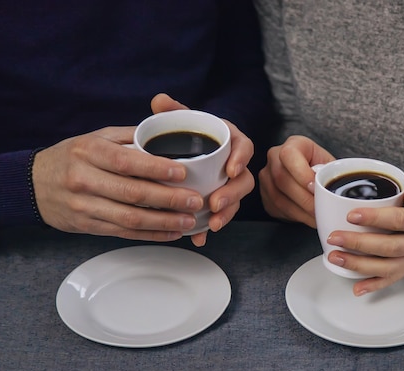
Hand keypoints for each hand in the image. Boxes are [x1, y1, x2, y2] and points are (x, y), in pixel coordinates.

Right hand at [33, 93, 253, 245]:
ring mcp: (84, 206)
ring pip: (130, 218)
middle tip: (194, 200)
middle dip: (168, 199)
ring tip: (188, 221)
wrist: (32, 185)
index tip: (182, 172)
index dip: (156, 169)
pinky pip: (124, 232)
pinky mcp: (87, 226)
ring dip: (164, 222)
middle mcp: (84, 179)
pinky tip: (171, 233)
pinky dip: (151, 234)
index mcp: (88, 152)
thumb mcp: (95, 138)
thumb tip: (166, 132)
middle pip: (132, 193)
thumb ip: (129, 137)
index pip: (126, 161)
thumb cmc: (71, 157)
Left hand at [150, 94, 254, 245]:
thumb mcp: (184, 120)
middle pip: (244, 180)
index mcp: (231, 141)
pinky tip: (201, 237)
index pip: (244, 147)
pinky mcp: (221, 200)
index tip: (231, 170)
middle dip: (232, 194)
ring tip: (213, 224)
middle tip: (216, 204)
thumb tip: (159, 100)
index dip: (241, 159)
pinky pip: (221, 215)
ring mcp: (229, 184)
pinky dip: (210, 228)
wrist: (189, 151)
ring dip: (226, 213)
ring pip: (236, 200)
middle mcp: (235, 164)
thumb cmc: (191, 134)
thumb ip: (174, 110)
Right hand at [258, 135, 334, 226]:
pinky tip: (308, 218)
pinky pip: (276, 208)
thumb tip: (335, 188)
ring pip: (278, 197)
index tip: (315, 187)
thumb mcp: (330, 165)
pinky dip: (294, 216)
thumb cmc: (321, 169)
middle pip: (282, 178)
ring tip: (316, 217)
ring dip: (300, 211)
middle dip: (303, 198)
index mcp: (293, 145)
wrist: (309, 175)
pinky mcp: (264, 195)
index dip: (301, 173)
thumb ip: (331, 173)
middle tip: (320, 209)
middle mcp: (274, 158)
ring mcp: (266, 177)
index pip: (289, 155)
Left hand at [325, 164, 403, 295]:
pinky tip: (356, 288)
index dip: (375, 219)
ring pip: (389, 266)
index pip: (401, 221)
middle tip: (334, 237)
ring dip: (359, 265)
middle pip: (391, 248)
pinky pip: (394, 277)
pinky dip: (374, 284)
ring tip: (335, 257)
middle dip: (359, 244)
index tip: (351, 215)